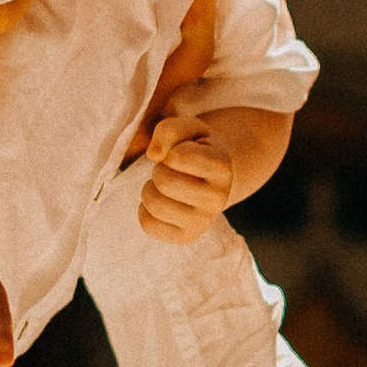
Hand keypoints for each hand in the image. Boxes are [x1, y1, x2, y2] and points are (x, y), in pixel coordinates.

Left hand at [137, 88, 235, 242]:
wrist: (211, 179)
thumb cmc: (196, 149)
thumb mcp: (189, 129)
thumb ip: (169, 129)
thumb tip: (153, 154)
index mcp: (222, 167)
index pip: (176, 157)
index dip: (169, 152)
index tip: (179, 155)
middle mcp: (218, 199)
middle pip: (164, 181)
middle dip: (159, 171)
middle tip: (170, 171)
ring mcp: (203, 222)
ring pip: (154, 204)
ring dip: (150, 189)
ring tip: (164, 187)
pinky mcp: (186, 237)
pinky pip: (148, 224)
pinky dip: (145, 210)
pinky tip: (160, 202)